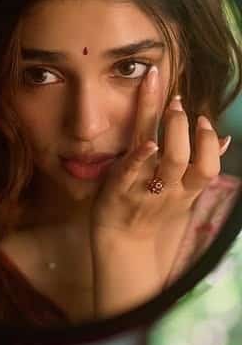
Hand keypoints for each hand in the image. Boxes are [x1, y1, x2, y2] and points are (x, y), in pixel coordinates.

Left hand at [92, 66, 230, 241]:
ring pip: (167, 161)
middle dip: (183, 128)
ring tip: (170, 105)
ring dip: (172, 131)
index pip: (208, 166)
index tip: (203, 118)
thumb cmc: (152, 210)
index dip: (209, 142)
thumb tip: (225, 140)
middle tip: (177, 103)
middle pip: (185, 159)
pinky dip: (141, 156)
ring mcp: (144, 188)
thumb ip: (201, 167)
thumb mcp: (183, 193)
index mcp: (185, 189)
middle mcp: (168, 189)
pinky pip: (132, 171)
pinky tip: (149, 143)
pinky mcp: (119, 187)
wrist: (123, 241)